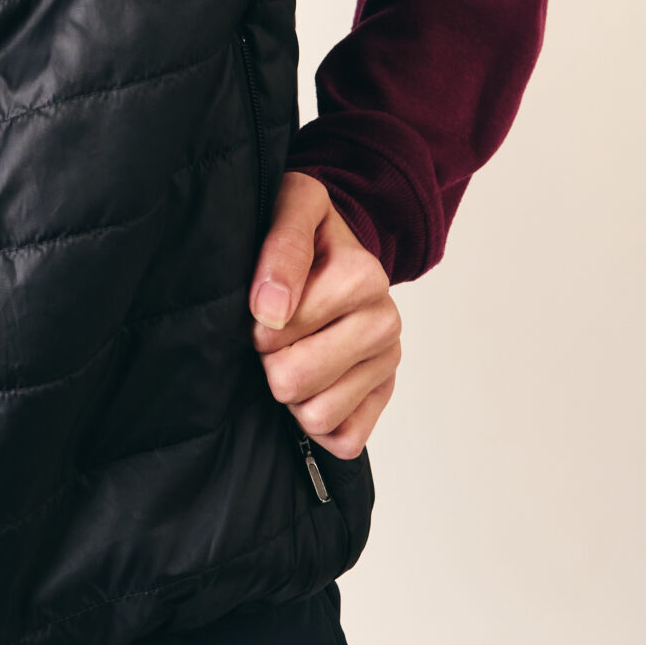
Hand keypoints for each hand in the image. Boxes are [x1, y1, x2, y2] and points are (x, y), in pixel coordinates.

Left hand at [249, 171, 401, 458]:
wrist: (337, 247)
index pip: (278, 330)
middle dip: (270, 360)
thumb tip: (271, 308)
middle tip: (273, 337)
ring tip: (292, 355)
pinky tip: (311, 385)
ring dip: (293, 393)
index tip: (262, 305)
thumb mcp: (291, 204)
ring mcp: (388, 362)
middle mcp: (385, 321)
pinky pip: (344, 439)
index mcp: (364, 275)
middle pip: (296, 380)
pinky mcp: (385, 394)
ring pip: (318, 416)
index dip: (257, 323)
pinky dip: (317, 422)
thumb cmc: (306, 229)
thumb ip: (282, 244)